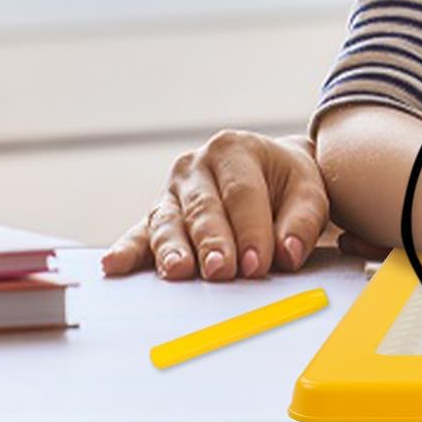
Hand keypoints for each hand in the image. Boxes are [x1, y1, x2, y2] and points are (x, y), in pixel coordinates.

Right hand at [101, 131, 329, 281]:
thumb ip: (303, 221)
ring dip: (173, 249)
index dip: (251, 230)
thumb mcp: (308, 191)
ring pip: (169, 222)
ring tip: (179, 271)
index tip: (259, 265)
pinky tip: (114, 265)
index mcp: (235, 149)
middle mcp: (197, 166)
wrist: (266, 172)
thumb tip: (288, 254)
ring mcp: (172, 191)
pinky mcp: (156, 217)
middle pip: (204, 208)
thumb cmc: (287, 184)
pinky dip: (127, 250)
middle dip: (213, 242)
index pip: (243, 193)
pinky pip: (139, 234)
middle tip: (222, 271)